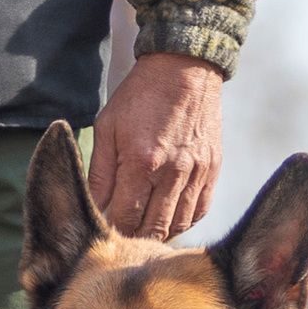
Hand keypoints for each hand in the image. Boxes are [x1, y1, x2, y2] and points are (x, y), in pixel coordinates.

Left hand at [90, 51, 222, 238]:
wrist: (183, 69)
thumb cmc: (140, 96)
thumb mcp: (107, 127)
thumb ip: (100, 172)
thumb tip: (94, 207)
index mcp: (141, 162)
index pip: (125, 218)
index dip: (113, 230)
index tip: (105, 232)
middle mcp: (172, 172)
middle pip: (153, 228)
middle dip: (135, 238)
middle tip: (123, 239)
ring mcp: (197, 172)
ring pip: (178, 224)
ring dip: (160, 233)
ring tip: (144, 231)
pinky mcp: (213, 169)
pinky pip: (199, 210)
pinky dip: (183, 220)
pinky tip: (169, 218)